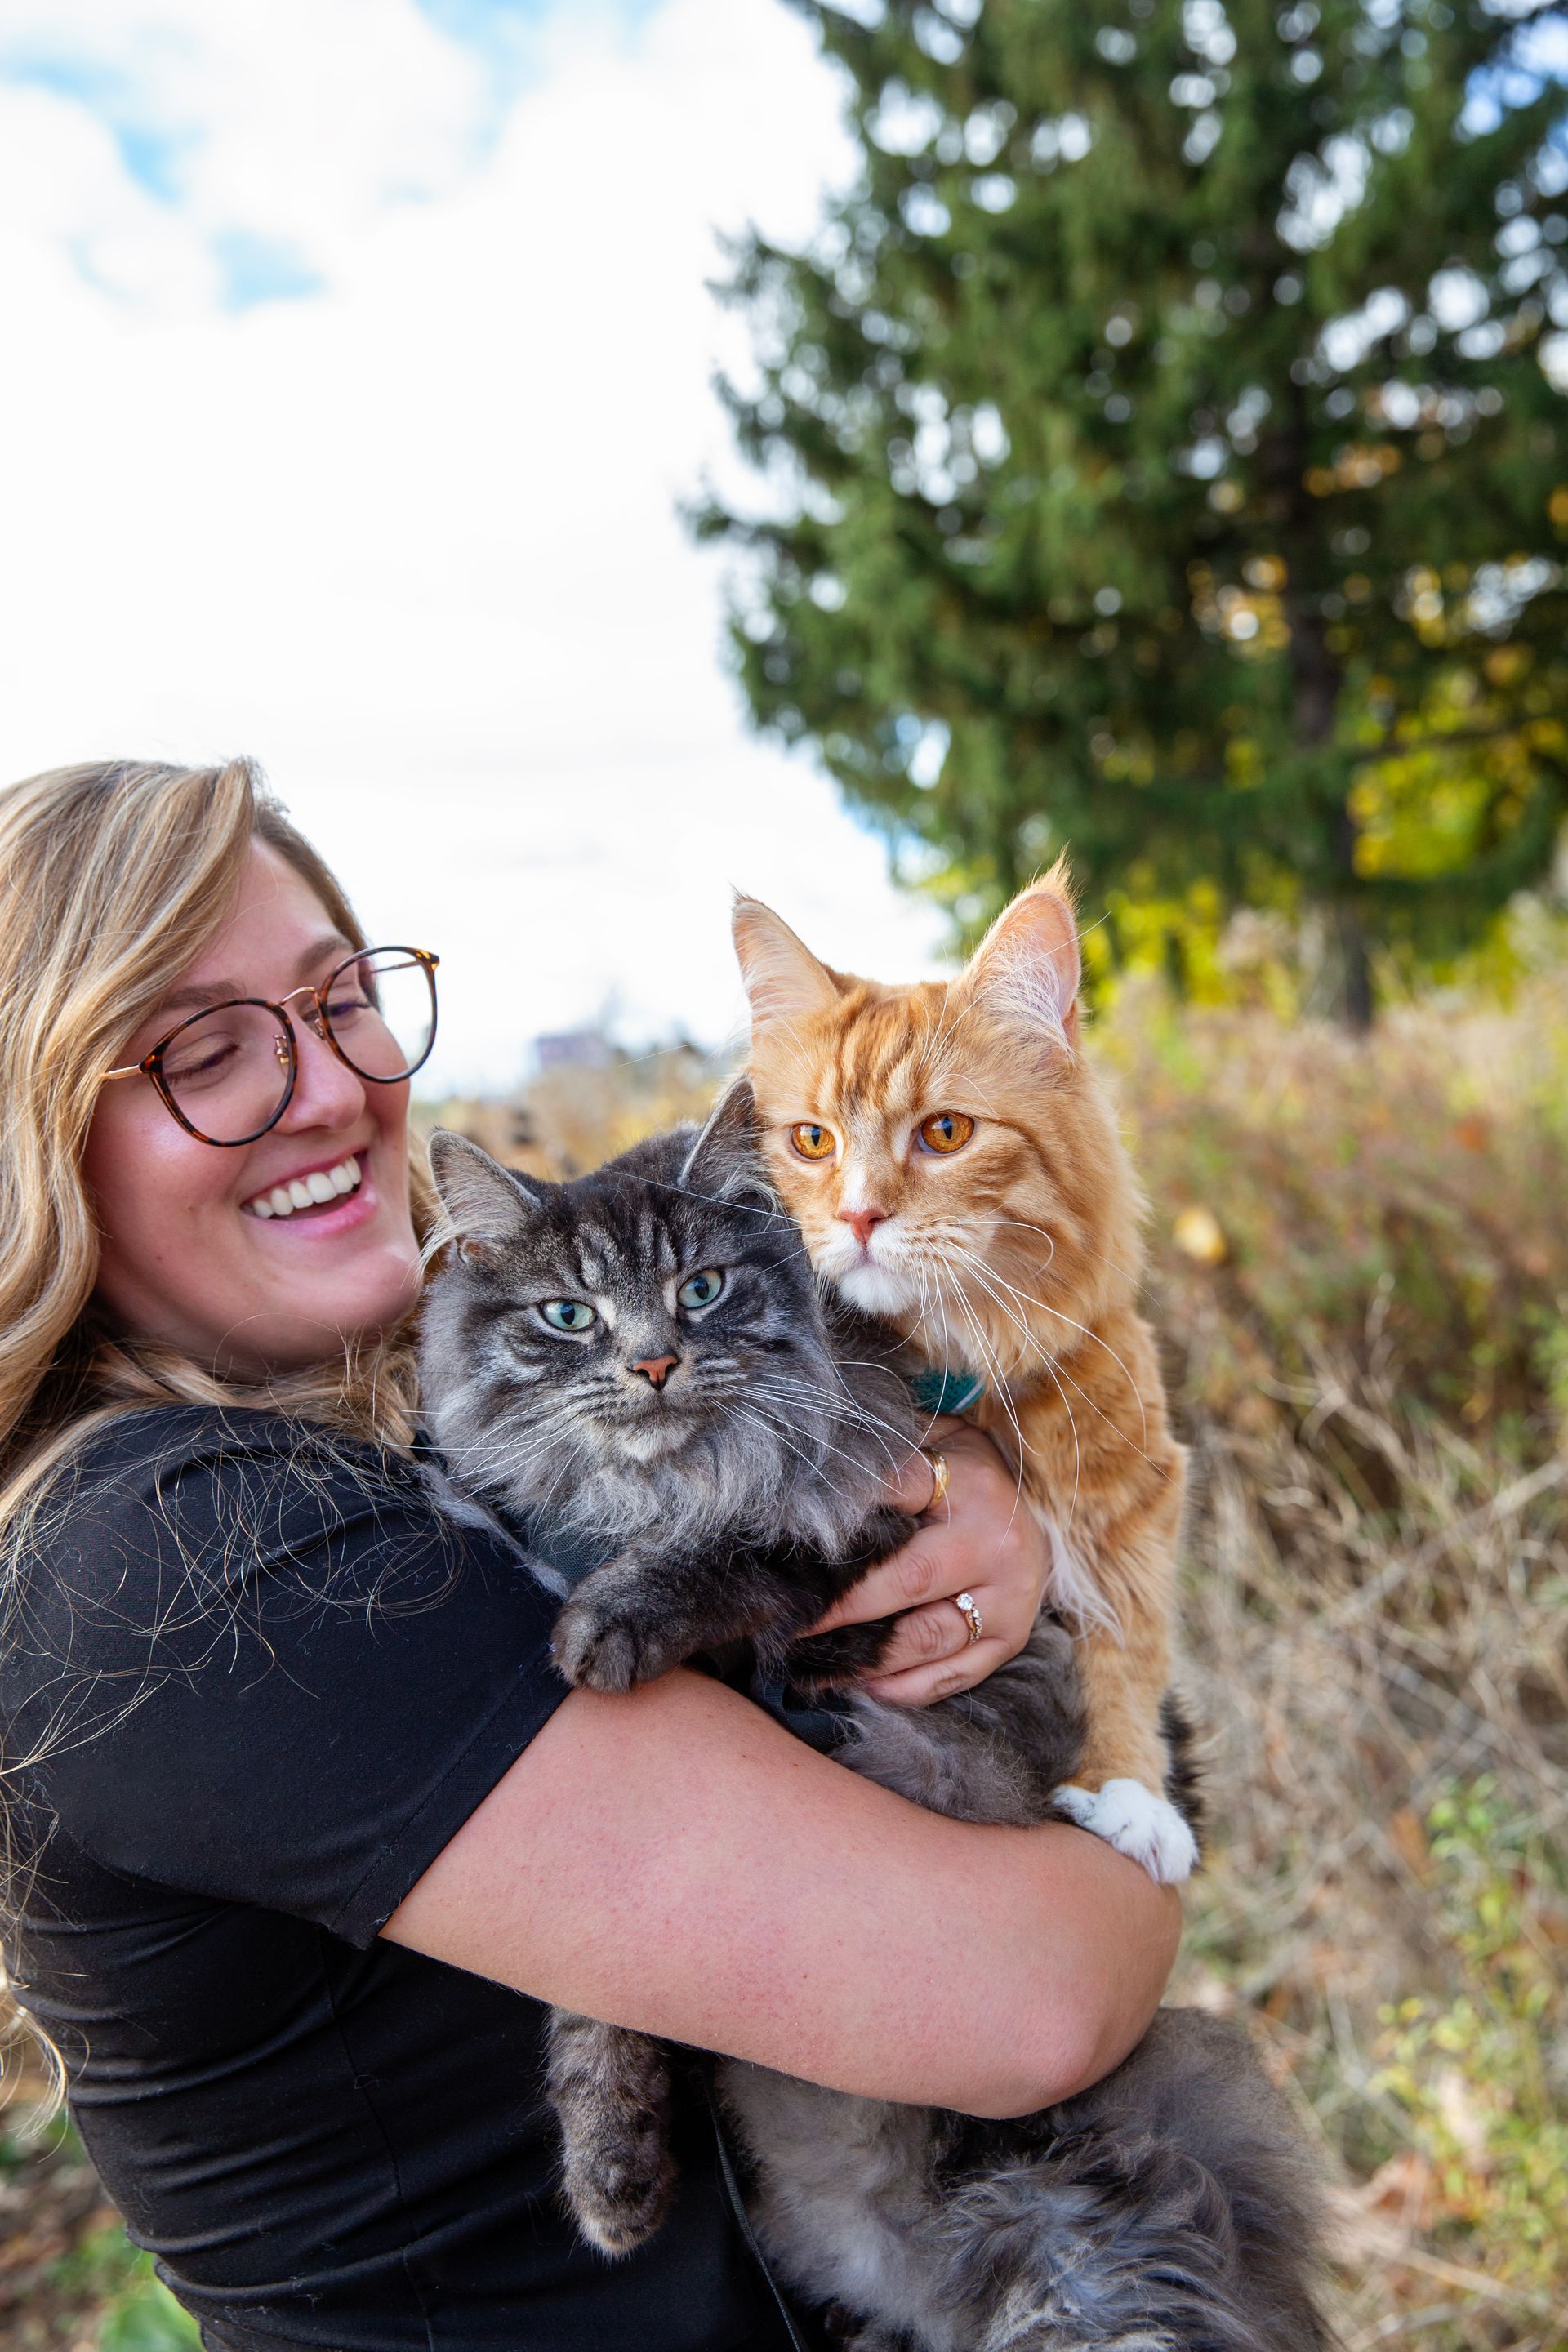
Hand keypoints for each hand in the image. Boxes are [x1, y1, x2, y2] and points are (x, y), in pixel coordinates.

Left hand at [805, 1420, 1050, 1706]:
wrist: (1034, 1509)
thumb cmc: (964, 1473)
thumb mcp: (933, 1441)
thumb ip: (885, 1458)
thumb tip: (811, 1477)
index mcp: (969, 1484)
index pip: (899, 1490)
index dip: (842, 1511)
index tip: (789, 1533)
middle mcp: (994, 1543)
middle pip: (909, 1579)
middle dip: (841, 1604)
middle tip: (786, 1617)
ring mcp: (1008, 1598)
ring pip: (928, 1638)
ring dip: (865, 1657)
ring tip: (811, 1661)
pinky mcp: (1011, 1638)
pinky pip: (952, 1676)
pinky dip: (903, 1687)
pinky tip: (860, 1683)